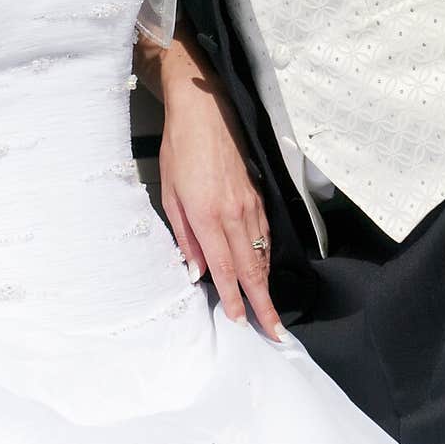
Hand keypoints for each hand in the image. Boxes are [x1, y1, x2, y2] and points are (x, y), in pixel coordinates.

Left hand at [159, 81, 284, 342]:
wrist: (204, 111)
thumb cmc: (179, 150)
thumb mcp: (169, 193)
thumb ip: (184, 235)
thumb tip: (196, 271)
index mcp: (207, 215)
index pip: (224, 268)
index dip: (233, 299)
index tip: (240, 322)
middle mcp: (233, 213)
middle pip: (252, 268)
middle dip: (263, 304)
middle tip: (275, 332)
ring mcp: (250, 204)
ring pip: (262, 253)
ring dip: (267, 284)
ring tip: (270, 310)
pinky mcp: (258, 194)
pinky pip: (264, 234)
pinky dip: (266, 256)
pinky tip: (264, 269)